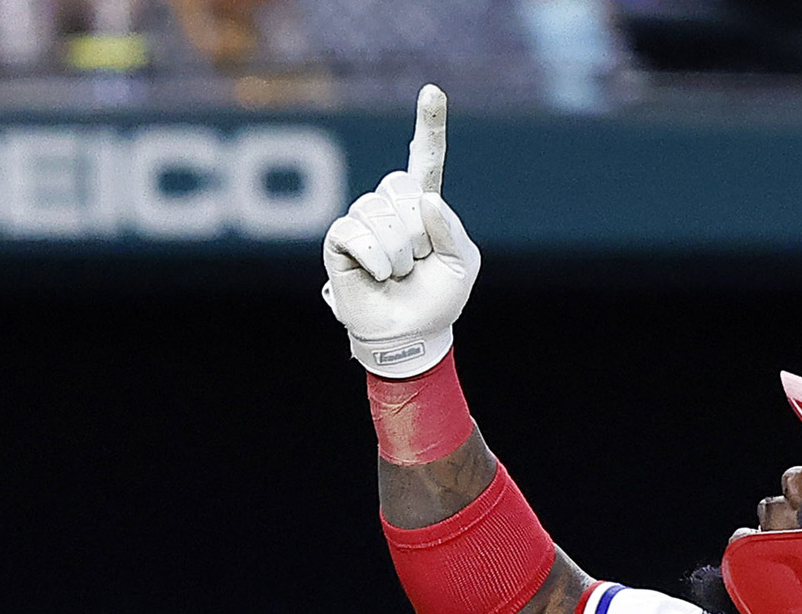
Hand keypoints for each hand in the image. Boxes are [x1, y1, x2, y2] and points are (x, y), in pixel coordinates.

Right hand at [321, 87, 476, 378]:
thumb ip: (450, 229)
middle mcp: (390, 206)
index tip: (433, 91)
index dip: (429, 125)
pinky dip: (375, 257)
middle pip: (401, 187)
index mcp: (423, 205)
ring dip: (398, 253)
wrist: (410, 335)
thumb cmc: (437, 300)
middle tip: (417, 263)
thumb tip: (423, 200)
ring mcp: (363, 221)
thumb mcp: (461, 264)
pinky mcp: (340, 241)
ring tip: (398, 274)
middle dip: (417, 233)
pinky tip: (381, 275)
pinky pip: (355, 231)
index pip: (426, 158)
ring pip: (379, 213)